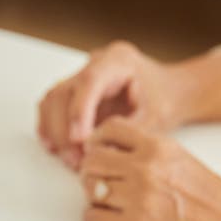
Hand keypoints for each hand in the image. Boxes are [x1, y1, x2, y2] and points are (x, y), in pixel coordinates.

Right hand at [38, 42, 181, 168]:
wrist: (169, 92)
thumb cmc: (165, 101)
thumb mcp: (154, 119)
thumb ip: (127, 133)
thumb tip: (99, 153)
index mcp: (118, 60)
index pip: (90, 81)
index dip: (79, 111)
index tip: (79, 140)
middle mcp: (95, 63)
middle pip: (64, 92)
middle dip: (64, 130)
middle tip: (76, 160)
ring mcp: (82, 75)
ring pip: (53, 100)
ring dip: (56, 132)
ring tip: (71, 160)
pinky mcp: (75, 91)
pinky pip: (53, 106)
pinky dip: (51, 128)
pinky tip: (57, 148)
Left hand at [80, 117, 220, 220]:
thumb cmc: (211, 200)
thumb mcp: (180, 159)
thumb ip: (147, 152)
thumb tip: (110, 155)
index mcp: (158, 146)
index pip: (109, 129)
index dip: (97, 142)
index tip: (98, 153)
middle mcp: (146, 168)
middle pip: (92, 160)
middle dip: (91, 173)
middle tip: (100, 184)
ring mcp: (139, 198)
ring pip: (89, 189)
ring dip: (95, 198)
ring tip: (110, 205)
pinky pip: (93, 218)